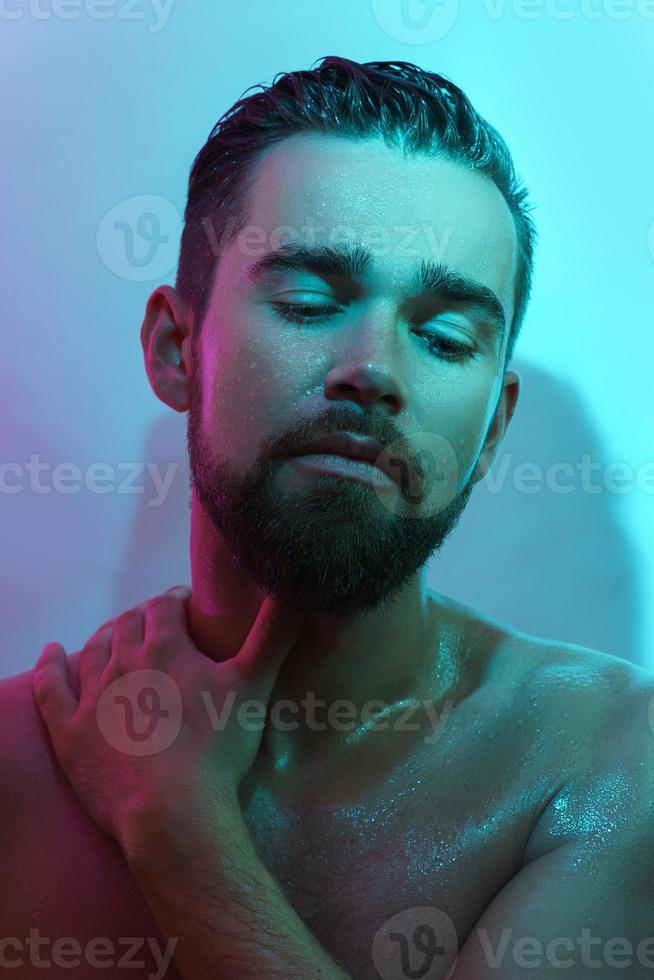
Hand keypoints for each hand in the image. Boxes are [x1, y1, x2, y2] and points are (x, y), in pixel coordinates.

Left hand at [32, 586, 307, 851]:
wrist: (172, 812)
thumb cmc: (217, 748)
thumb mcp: (254, 684)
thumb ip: (275, 633)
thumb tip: (299, 589)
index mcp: (165, 646)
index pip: (164, 606)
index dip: (174, 599)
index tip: (185, 602)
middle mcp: (123, 661)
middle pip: (128, 623)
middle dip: (143, 615)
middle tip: (157, 621)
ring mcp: (92, 696)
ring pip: (94, 649)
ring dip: (107, 635)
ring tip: (118, 634)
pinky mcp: (69, 731)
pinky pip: (50, 688)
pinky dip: (50, 666)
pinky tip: (52, 653)